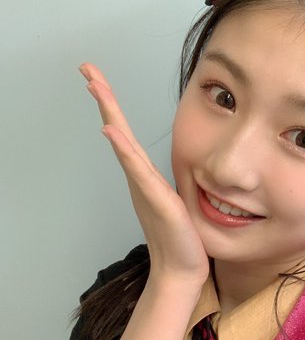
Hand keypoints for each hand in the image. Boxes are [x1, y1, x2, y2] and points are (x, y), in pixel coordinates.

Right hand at [79, 62, 208, 284]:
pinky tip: (111, 131)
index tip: (97, 78)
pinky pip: (139, 172)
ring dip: (110, 114)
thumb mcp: (178, 201)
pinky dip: (124, 151)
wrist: (183, 271)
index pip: (126, 134)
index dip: (112, 106)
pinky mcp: (158, 201)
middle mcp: (140, 179)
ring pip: (124, 145)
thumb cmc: (181, 239)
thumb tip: (177, 169)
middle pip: (118, 131)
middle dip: (104, 98)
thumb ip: (168, 183)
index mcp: (145, 176)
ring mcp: (146, 189)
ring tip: (96, 87)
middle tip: (87, 69)